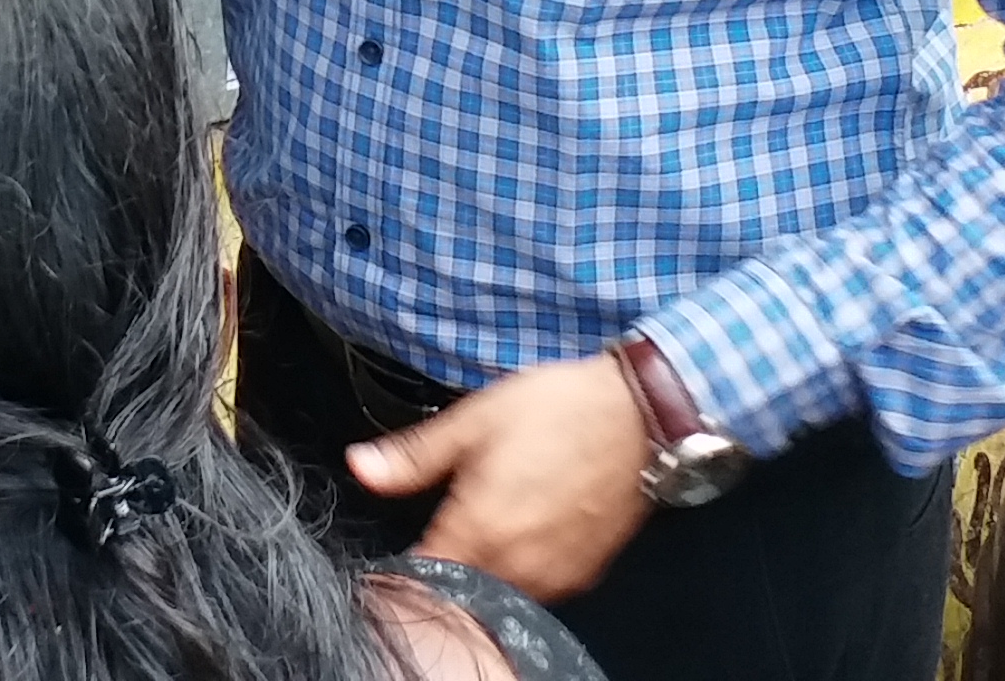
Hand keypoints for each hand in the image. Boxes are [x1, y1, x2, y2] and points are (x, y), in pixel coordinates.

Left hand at [348, 352, 655, 601]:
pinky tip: (521, 534)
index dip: (400, 568)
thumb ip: (413, 456)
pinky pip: (537, 590)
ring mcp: (555, 577)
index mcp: (481, 529)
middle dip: (442, 569)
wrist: (643, 414)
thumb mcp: (474, 420)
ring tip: (486, 526)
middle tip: (443, 529)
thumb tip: (360, 468)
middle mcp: (518, 566)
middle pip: (459, 590)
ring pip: (498, 593)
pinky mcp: (583, 576)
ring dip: (482, 572)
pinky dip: (520, 572)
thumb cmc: (560, 410)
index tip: (398, 549)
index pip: (421, 577)